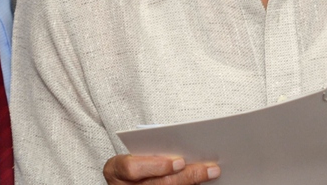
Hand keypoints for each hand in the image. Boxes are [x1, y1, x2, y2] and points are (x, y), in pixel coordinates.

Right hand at [103, 154, 219, 183]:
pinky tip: (203, 181)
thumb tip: (184, 145)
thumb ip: (150, 149)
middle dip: (187, 176)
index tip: (180, 161)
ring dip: (192, 183)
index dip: (157, 166)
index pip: (132, 169)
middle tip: (208, 168)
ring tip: (211, 173)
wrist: (124, 181)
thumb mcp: (132, 151)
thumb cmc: (131, 161)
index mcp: (114, 170)